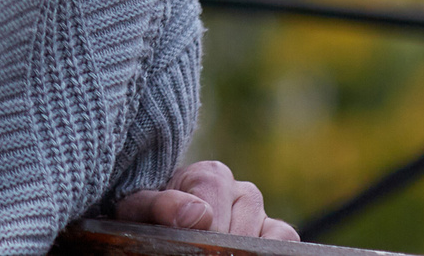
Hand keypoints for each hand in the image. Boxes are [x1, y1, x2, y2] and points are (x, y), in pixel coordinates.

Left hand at [116, 160, 296, 240]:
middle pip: (241, 224)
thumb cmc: (148, 218)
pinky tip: (241, 252)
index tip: (188, 240)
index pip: (216, 197)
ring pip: (266, 233)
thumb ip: (158, 205)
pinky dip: (268, 249)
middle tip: (199, 248)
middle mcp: (240, 189)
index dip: (201, 227)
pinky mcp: (274, 233)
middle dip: (217, 244)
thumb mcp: (139, 209)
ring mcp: (259, 213)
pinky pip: (284, 239)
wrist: (159, 224)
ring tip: (212, 248)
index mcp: (209, 175)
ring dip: (239, 248)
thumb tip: (197, 215)